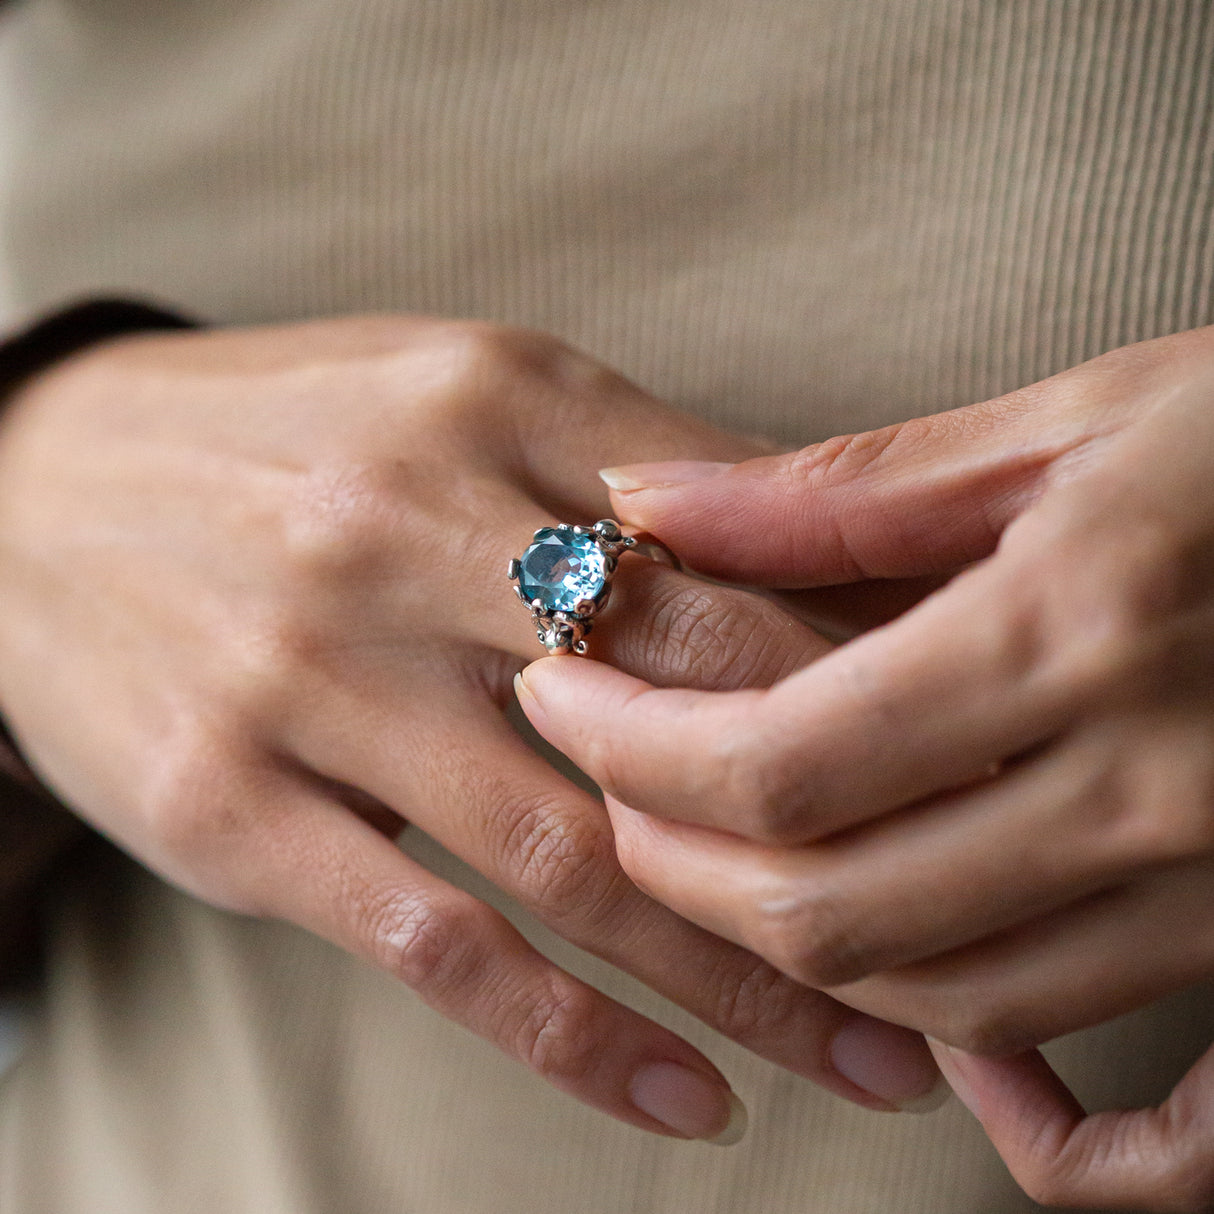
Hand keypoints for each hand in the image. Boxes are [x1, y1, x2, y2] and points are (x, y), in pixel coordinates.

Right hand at [0, 314, 941, 1139]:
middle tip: (961, 921)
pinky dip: (577, 1038)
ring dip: (748, 975)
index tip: (962, 750)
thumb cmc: (279, 438)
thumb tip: (807, 557)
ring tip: (870, 1056)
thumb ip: (617, 463)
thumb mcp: (446, 388)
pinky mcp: (232, 802)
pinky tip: (687, 1100)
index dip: (873, 654)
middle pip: (690, 694)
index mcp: (489, 399)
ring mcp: (313, 671)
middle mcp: (407, 524)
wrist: (29, 484)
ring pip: (580, 852)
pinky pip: (438, 942)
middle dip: (847, 819)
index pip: (739, 541)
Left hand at [516, 324, 1213, 1203]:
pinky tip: (961, 1067)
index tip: (562, 696)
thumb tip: (645, 504)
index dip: (632, 747)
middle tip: (609, 782)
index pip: (780, 761)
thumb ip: (842, 487)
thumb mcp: (1069, 427)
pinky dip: (1041, 1127)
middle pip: (831, 907)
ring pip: (946, 1001)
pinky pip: (1166, 1129)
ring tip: (714, 863)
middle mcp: (1156, 788)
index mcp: (1080, 633)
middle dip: (671, 859)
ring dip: (794, 954)